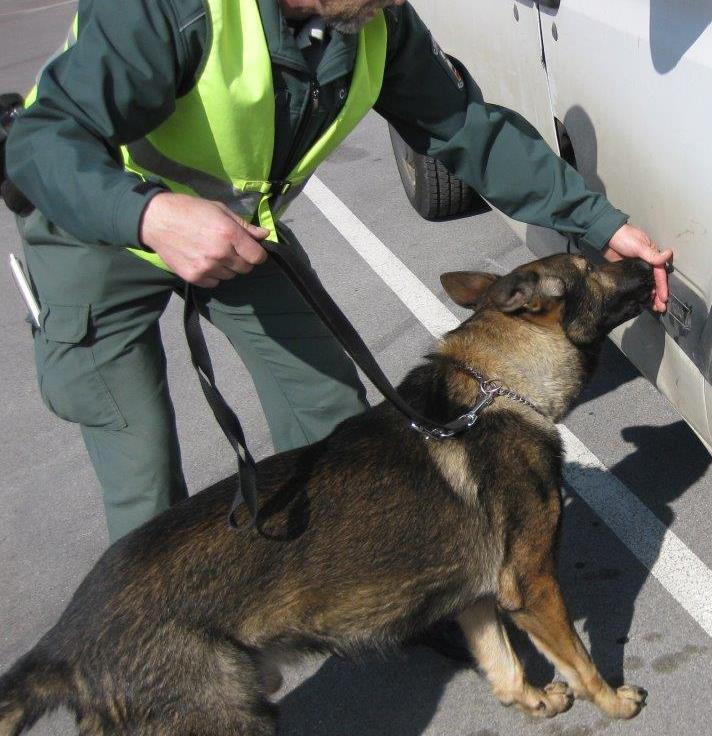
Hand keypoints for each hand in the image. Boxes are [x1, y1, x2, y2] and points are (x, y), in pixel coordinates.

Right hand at [139, 192, 268, 286]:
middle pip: (245, 268)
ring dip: (226, 267)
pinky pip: (214, 283)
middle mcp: (220, 253)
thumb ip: (244, 225)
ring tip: (213, 253)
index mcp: (229, 234)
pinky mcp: (194, 277)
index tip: (251, 249)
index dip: (257, 254)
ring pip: (230, 276)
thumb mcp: (220, 210)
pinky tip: (203, 260)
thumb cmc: (190, 210)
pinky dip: (212, 275)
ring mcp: (207, 267)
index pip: (258, 257)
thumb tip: (265, 235)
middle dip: (242, 260)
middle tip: (229, 249)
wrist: (157, 220)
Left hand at [602, 224, 671, 312]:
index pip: (659, 274)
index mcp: (652, 256)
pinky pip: (636, 284)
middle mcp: (647, 263)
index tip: (664, 298)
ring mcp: (636, 269)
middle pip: (654, 282)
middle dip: (658, 295)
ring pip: (646, 285)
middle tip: (660, 308)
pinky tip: (641, 301)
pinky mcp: (627, 272)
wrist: (606, 236)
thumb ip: (652, 254)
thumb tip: (669, 254)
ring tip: (653, 308)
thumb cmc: (624, 237)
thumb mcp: (639, 246)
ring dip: (650, 296)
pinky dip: (640, 292)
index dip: (662, 287)